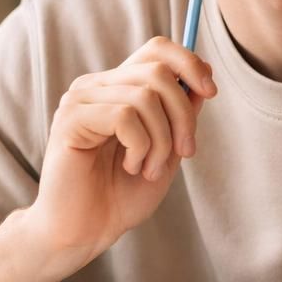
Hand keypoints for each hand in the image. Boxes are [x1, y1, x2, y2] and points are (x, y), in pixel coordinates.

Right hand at [27, 37, 217, 278]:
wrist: (83, 232)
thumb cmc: (120, 196)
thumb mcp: (167, 150)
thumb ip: (181, 113)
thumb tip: (204, 74)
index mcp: (118, 88)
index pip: (156, 48)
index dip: (189, 63)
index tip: (211, 92)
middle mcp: (96, 86)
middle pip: (158, 71)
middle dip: (183, 115)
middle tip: (184, 153)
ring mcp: (80, 100)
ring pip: (144, 96)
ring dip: (161, 140)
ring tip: (149, 169)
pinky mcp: (70, 119)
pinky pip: (124, 116)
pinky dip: (140, 147)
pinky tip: (131, 167)